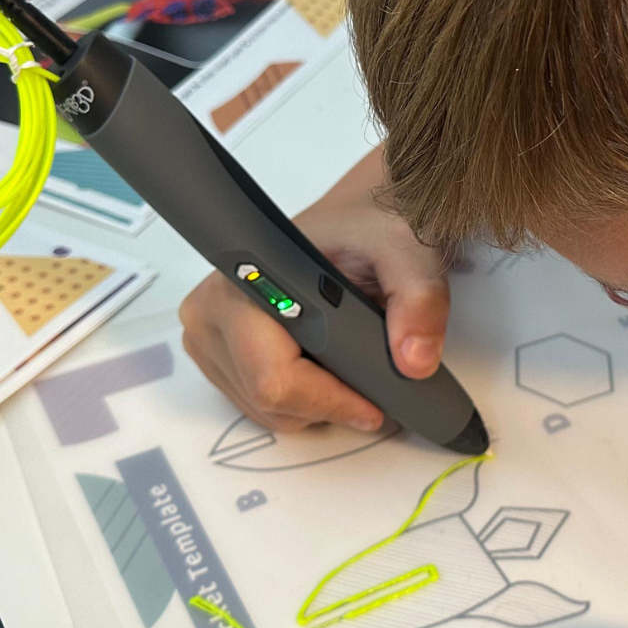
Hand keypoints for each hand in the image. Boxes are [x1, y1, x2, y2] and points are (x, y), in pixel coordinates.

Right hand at [178, 148, 449, 433]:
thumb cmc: (373, 228)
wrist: (360, 219)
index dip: (329, 401)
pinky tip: (326, 368)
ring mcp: (209, 332)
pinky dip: (299, 400)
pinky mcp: (216, 349)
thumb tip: (414, 362)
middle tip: (373, 390)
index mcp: (247, 280)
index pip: (274, 376)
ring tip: (351, 369)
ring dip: (315, 405)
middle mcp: (214, 307)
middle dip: (328, 406)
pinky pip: (256, 402)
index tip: (373, 409)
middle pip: (267, 400)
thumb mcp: (410, 254)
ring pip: (263, 409)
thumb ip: (418, 302)